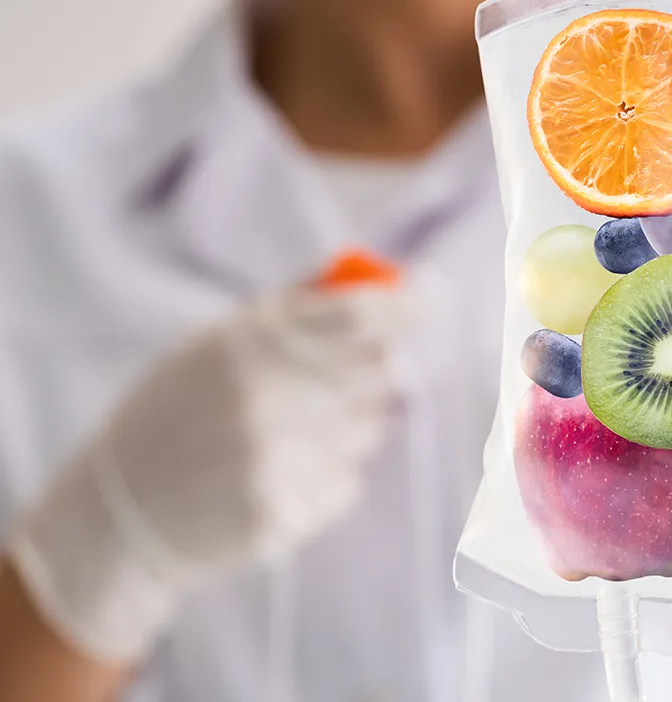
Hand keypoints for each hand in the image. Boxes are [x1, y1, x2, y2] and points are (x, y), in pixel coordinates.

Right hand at [7, 285, 408, 662]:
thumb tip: (384, 283)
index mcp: (247, 343)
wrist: (119, 511)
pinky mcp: (281, 515)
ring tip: (289, 431)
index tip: (425, 301)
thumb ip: (298, 309)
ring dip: (350, 424)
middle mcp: (266, 398)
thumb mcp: (217, 340)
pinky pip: (348, 481)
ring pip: (370, 429)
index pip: (358, 316)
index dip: (405, 306)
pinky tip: (279, 473)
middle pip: (379, 371)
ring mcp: (274, 461)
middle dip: (377, 368)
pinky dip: (330, 473)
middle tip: (341, 375)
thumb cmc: (175, 410)